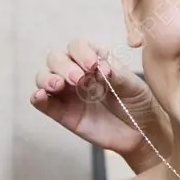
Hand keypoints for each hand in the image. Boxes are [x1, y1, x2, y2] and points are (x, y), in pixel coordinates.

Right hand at [30, 39, 169, 165]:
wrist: (142, 132)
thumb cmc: (139, 103)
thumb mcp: (133, 86)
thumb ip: (116, 75)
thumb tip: (98, 67)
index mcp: (95, 61)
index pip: (78, 46)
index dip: (82, 52)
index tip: (93, 65)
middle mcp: (77, 73)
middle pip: (57, 58)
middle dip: (64, 65)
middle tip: (79, 78)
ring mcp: (68, 93)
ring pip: (44, 76)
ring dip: (47, 77)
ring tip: (59, 85)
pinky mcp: (62, 113)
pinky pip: (42, 102)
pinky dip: (37, 97)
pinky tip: (41, 95)